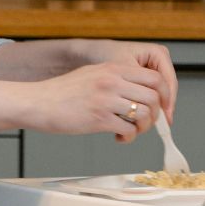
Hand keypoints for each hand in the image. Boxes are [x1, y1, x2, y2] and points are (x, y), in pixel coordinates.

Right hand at [29, 62, 167, 143]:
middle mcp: (112, 81)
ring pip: (144, 114)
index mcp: (113, 68)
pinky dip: (129, 137)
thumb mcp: (92, 74)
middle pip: (154, 97)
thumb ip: (116, 78)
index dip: (164, 94)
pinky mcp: (99, 119)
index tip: (161, 106)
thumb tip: (139, 92)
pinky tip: (119, 136)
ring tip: (131, 130)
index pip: (154, 77)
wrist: (39, 102)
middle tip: (144, 122)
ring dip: (143, 127)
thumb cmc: (63, 92)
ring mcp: (106, 100)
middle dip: (155, 114)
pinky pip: (128, 130)